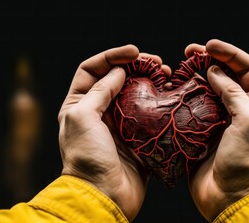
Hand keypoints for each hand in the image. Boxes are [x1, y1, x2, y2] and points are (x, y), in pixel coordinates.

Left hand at [57, 45, 168, 220]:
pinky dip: (160, 102)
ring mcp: (120, 125)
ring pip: (136, 94)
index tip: (135, 52)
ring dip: (151, 81)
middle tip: (156, 62)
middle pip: (117, 79)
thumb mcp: (83, 117)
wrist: (104, 196)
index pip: (92, 70)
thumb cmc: (87, 157)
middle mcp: (99, 112)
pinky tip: (169, 96)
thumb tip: (119, 72)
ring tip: (167, 74)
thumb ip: (100, 91)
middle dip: (136, 66)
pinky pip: (150, 114)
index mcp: (79, 105)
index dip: (112, 56)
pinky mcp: (138, 138)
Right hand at [187, 39, 248, 220]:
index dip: (230, 53)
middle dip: (210, 59)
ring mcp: (221, 118)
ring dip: (195, 74)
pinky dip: (185, 94)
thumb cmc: (246, 160)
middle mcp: (242, 107)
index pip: (248, 68)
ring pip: (208, 87)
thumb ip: (232, 92)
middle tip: (190, 50)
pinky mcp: (202, 129)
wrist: (229, 196)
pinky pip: (194, 105)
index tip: (209, 45)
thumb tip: (214, 71)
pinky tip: (176, 86)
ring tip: (181, 64)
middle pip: (226, 74)